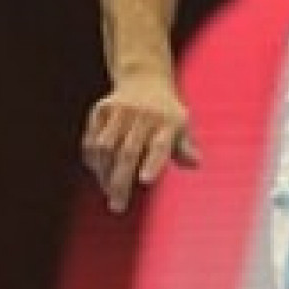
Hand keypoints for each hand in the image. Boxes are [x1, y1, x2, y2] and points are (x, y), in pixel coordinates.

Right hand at [81, 74, 199, 213]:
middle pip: (129, 153)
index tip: (146, 181)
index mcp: (169, 122)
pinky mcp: (101, 110)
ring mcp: (121, 111)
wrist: (144, 81)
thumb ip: (186, 148)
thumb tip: (196, 164)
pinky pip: (92, 141)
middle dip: (121, 183)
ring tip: (109, 193)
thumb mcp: (182, 128)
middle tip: (117, 208)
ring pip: (106, 149)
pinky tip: (100, 174)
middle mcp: (144, 115)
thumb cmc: (168, 115)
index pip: (161, 145)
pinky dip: (94, 161)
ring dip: (104, 174)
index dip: (153, 163)